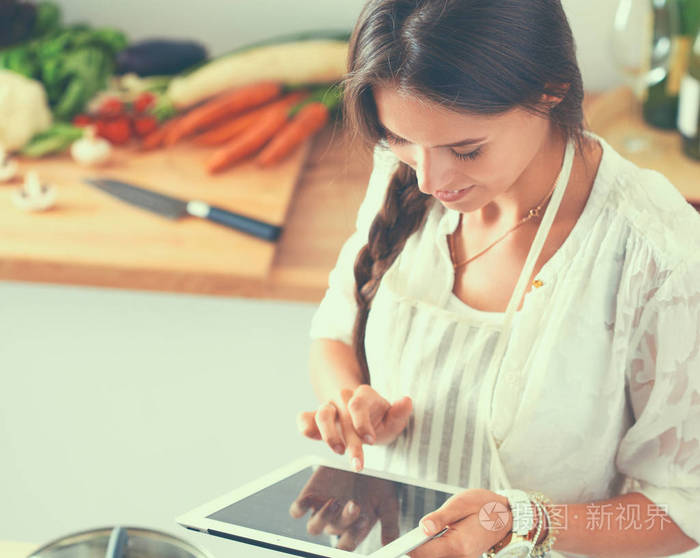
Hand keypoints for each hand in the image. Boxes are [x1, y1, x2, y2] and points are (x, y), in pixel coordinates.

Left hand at [289, 465, 400, 550]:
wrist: (365, 459)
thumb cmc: (378, 484)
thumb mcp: (388, 503)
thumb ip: (390, 525)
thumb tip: (393, 547)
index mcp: (354, 529)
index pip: (348, 545)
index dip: (352, 537)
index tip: (363, 522)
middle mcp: (336, 522)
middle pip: (335, 531)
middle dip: (345, 519)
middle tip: (355, 504)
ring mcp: (321, 510)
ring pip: (314, 526)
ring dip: (323, 517)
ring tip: (335, 501)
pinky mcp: (310, 495)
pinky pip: (297, 510)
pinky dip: (300, 509)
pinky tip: (310, 501)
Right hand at [297, 385, 411, 470]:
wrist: (361, 415)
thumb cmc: (379, 419)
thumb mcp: (393, 418)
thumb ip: (400, 412)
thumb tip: (406, 400)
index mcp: (364, 395)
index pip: (358, 404)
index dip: (362, 422)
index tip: (370, 440)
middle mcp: (344, 398)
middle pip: (342, 415)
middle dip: (350, 442)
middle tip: (357, 465)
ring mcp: (330, 407)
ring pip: (321, 414)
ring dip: (328, 435)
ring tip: (339, 451)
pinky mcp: (316, 418)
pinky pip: (304, 419)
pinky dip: (306, 427)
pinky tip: (312, 437)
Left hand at [409, 489, 512, 557]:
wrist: (507, 515)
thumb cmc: (484, 506)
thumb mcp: (460, 504)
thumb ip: (440, 517)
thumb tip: (422, 528)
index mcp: (458, 545)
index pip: (423, 553)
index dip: (408, 547)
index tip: (397, 543)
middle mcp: (461, 557)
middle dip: (416, 548)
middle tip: (408, 537)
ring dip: (424, 548)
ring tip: (420, 535)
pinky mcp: (462, 557)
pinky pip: (442, 556)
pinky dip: (433, 549)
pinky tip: (431, 538)